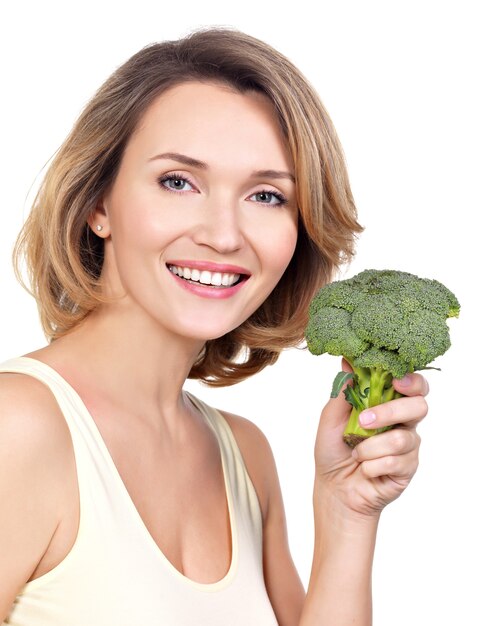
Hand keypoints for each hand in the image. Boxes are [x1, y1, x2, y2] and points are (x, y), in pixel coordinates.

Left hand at [314, 360, 427, 518]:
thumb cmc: (333, 449)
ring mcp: (408, 446)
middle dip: (390, 411)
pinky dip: (372, 465)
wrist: (334, 488)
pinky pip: (397, 462)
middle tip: (364, 421)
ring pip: (402, 438)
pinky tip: (364, 469)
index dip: (411, 381)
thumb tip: (347, 360)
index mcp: (388, 403)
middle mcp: (403, 422)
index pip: (413, 385)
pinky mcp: (408, 468)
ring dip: (371, 447)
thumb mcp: (331, 417)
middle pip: (419, 406)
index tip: (395, 381)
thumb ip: (344, 390)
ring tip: (355, 452)